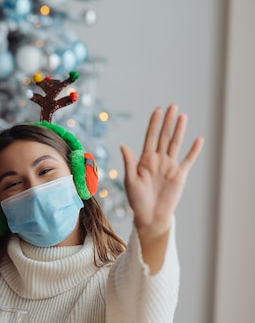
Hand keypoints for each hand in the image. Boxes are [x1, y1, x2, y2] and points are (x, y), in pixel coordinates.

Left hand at [120, 104, 203, 236]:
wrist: (150, 216)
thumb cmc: (137, 200)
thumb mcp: (130, 180)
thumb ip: (129, 161)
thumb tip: (123, 145)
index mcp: (145, 159)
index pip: (150, 137)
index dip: (154, 123)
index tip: (158, 110)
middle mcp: (158, 160)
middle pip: (164, 136)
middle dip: (168, 121)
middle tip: (173, 106)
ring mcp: (169, 166)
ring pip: (175, 144)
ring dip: (179, 130)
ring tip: (183, 116)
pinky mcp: (179, 175)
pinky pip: (188, 160)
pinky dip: (194, 150)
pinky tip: (198, 139)